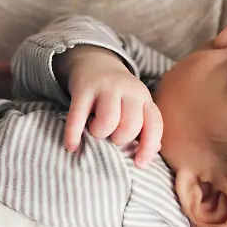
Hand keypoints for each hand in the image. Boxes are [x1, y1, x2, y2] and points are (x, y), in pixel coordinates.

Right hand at [60, 47, 162, 166]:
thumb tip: (155, 150)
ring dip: (100, 133)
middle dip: (120, 139)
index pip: (154, 124)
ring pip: (108, 121)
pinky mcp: (83, 89)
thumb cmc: (118, 95)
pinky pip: (78, 117)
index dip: (148, 147)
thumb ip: (145, 126)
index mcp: (144, 97)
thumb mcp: (136, 105)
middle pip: (130, 125)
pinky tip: (71, 146)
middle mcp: (128, 90)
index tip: (139, 163)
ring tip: (95, 129)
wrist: (94, 62)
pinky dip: (73, 135)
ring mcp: (105, 87)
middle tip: (111, 135)